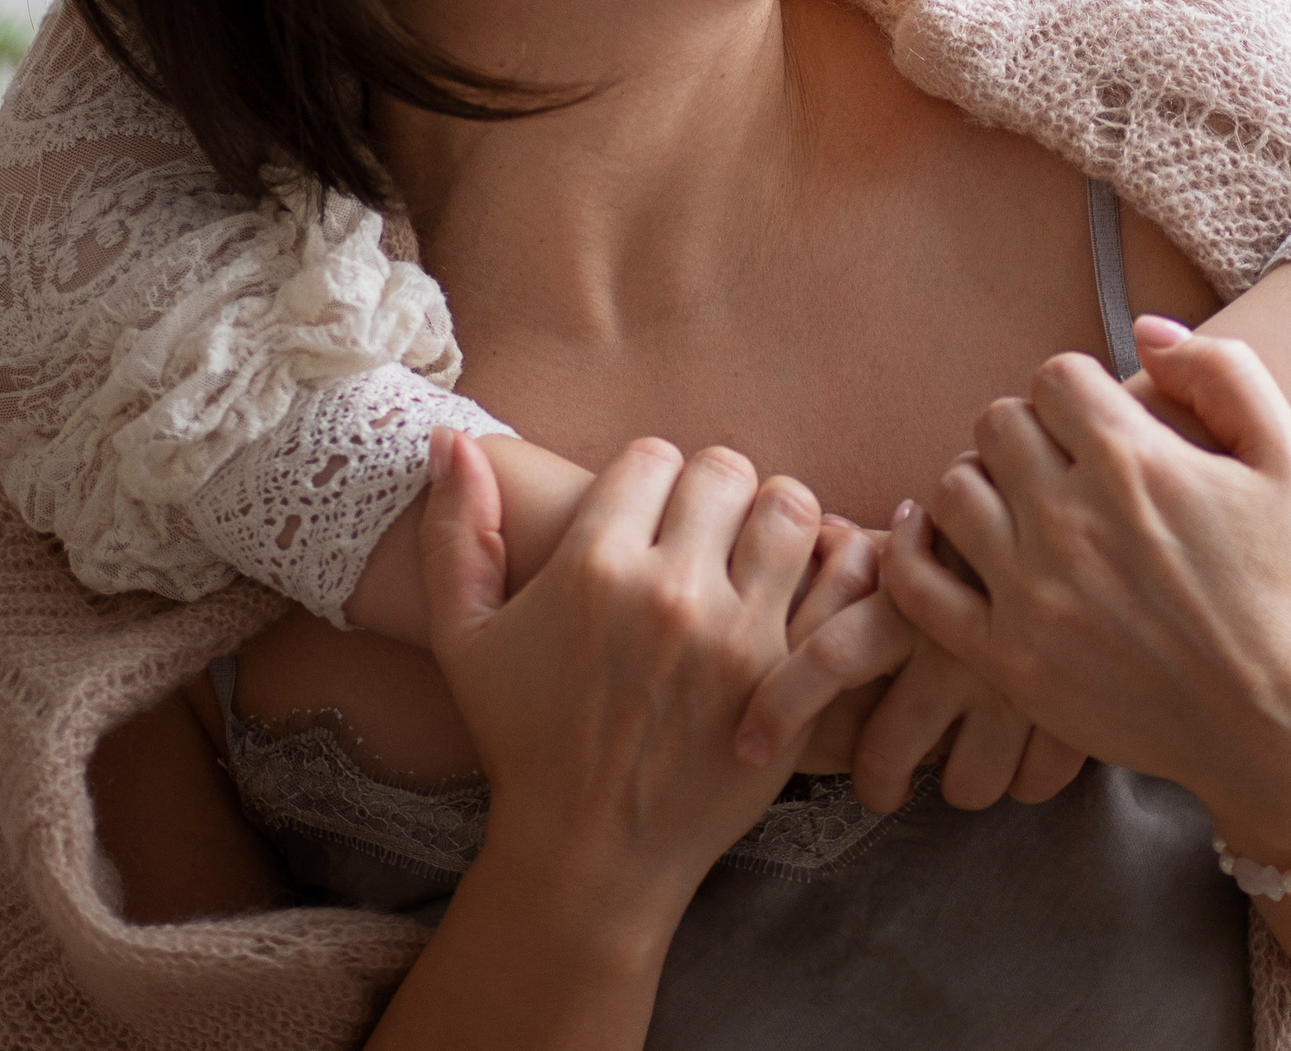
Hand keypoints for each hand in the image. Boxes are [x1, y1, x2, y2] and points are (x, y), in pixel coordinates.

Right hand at [421, 427, 823, 913]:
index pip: (653, 454)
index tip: (644, 520)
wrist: (587, 854)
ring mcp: (739, 636)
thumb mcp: (462, 636)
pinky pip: (841, 582)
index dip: (648, 479)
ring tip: (752, 555)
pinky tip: (805, 587)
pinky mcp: (790, 681)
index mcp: (593, 566)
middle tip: (701, 534)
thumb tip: (449, 436)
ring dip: (772, 520)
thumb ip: (456, 530)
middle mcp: (670, 591)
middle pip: (724, 469)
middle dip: (712, 491)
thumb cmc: (523, 740)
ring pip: (790, 507)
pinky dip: (835, 568)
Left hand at [739, 513, 1087, 813]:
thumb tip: (820, 536)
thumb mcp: (936, 517)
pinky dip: (1025, 780)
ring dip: (958, 785)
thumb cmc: (1005, 514)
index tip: (748, 749)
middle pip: (887, 749)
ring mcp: (1013, 689)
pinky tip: (1022, 757)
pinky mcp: (1073, 716)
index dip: (780, 709)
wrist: (1116, 515)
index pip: (826, 659)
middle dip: (874, 780)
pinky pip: (1035, 782)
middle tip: (878, 786)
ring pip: (966, 784)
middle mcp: (953, 647)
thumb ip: (876, 539)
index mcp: (909, 596)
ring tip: (957, 771)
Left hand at [882, 320, 1290, 850]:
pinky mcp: (1007, 658)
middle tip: (1061, 465)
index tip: (1099, 426)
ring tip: (1017, 502)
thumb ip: (1224, 372)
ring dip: (982, 482)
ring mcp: (1033, 592)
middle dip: (1030, 431)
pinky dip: (913, 548)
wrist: (1283, 726)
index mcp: (1135, 463)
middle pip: (998, 423)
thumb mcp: (1289, 459)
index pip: (1054, 377)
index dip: (1077, 391)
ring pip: (953, 488)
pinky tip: (934, 531)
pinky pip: (918, 584)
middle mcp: (1072, 520)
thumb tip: (1146, 329)